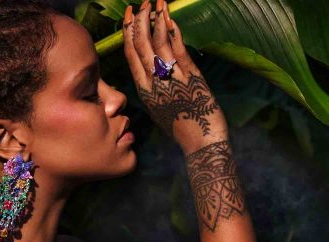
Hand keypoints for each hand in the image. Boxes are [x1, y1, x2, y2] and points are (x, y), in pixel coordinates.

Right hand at [123, 1, 228, 152]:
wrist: (200, 141)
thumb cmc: (181, 127)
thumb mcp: (159, 108)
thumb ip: (153, 89)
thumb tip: (150, 73)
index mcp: (144, 90)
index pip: (131, 56)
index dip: (128, 34)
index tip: (129, 17)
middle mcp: (154, 83)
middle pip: (141, 46)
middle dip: (140, 22)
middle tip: (142, 4)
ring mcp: (171, 79)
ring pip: (158, 44)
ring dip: (157, 21)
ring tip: (157, 3)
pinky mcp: (190, 77)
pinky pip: (178, 50)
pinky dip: (174, 32)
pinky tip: (171, 19)